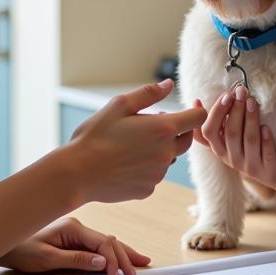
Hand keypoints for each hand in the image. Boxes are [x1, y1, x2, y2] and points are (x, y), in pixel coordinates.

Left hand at [0, 217, 149, 274]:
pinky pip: (97, 245)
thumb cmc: (22, 250)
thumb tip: (103, 261)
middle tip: (138, 270)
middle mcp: (77, 226)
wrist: (5, 244)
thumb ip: (77, 260)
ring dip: (122, 253)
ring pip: (106, 242)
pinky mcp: (73, 238)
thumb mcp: (48, 259)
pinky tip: (120, 256)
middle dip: (125, 256)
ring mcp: (76, 232)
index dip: (114, 260)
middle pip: (109, 240)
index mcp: (73, 228)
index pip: (103, 242)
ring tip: (140, 261)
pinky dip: (111, 252)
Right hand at [68, 79, 205, 203]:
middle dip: (177, 129)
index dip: (196, 110)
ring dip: (159, 149)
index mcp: (162, 129)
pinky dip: (146, 166)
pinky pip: (154, 174)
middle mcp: (166, 154)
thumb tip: (169, 85)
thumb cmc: (96, 136)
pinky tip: (125, 162)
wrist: (77, 173)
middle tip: (151, 123)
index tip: (189, 105)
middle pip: (187, 139)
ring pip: (168, 157)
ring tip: (131, 143)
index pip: (197, 118)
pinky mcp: (148, 190)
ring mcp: (158, 174)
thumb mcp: (119, 105)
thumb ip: (148, 93)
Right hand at [193, 86, 275, 193]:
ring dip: (251, 119)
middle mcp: (232, 159)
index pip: (209, 132)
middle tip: (242, 91)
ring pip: (249, 140)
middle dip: (236, 110)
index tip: (226, 95)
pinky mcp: (268, 170)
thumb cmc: (248, 147)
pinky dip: (266, 140)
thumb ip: (217, 121)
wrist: (274, 171)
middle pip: (231, 133)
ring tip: (253, 101)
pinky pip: (266, 154)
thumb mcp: (229, 136)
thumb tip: (196, 101)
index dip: (215, 113)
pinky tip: (266, 127)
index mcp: (219, 148)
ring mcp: (249, 165)